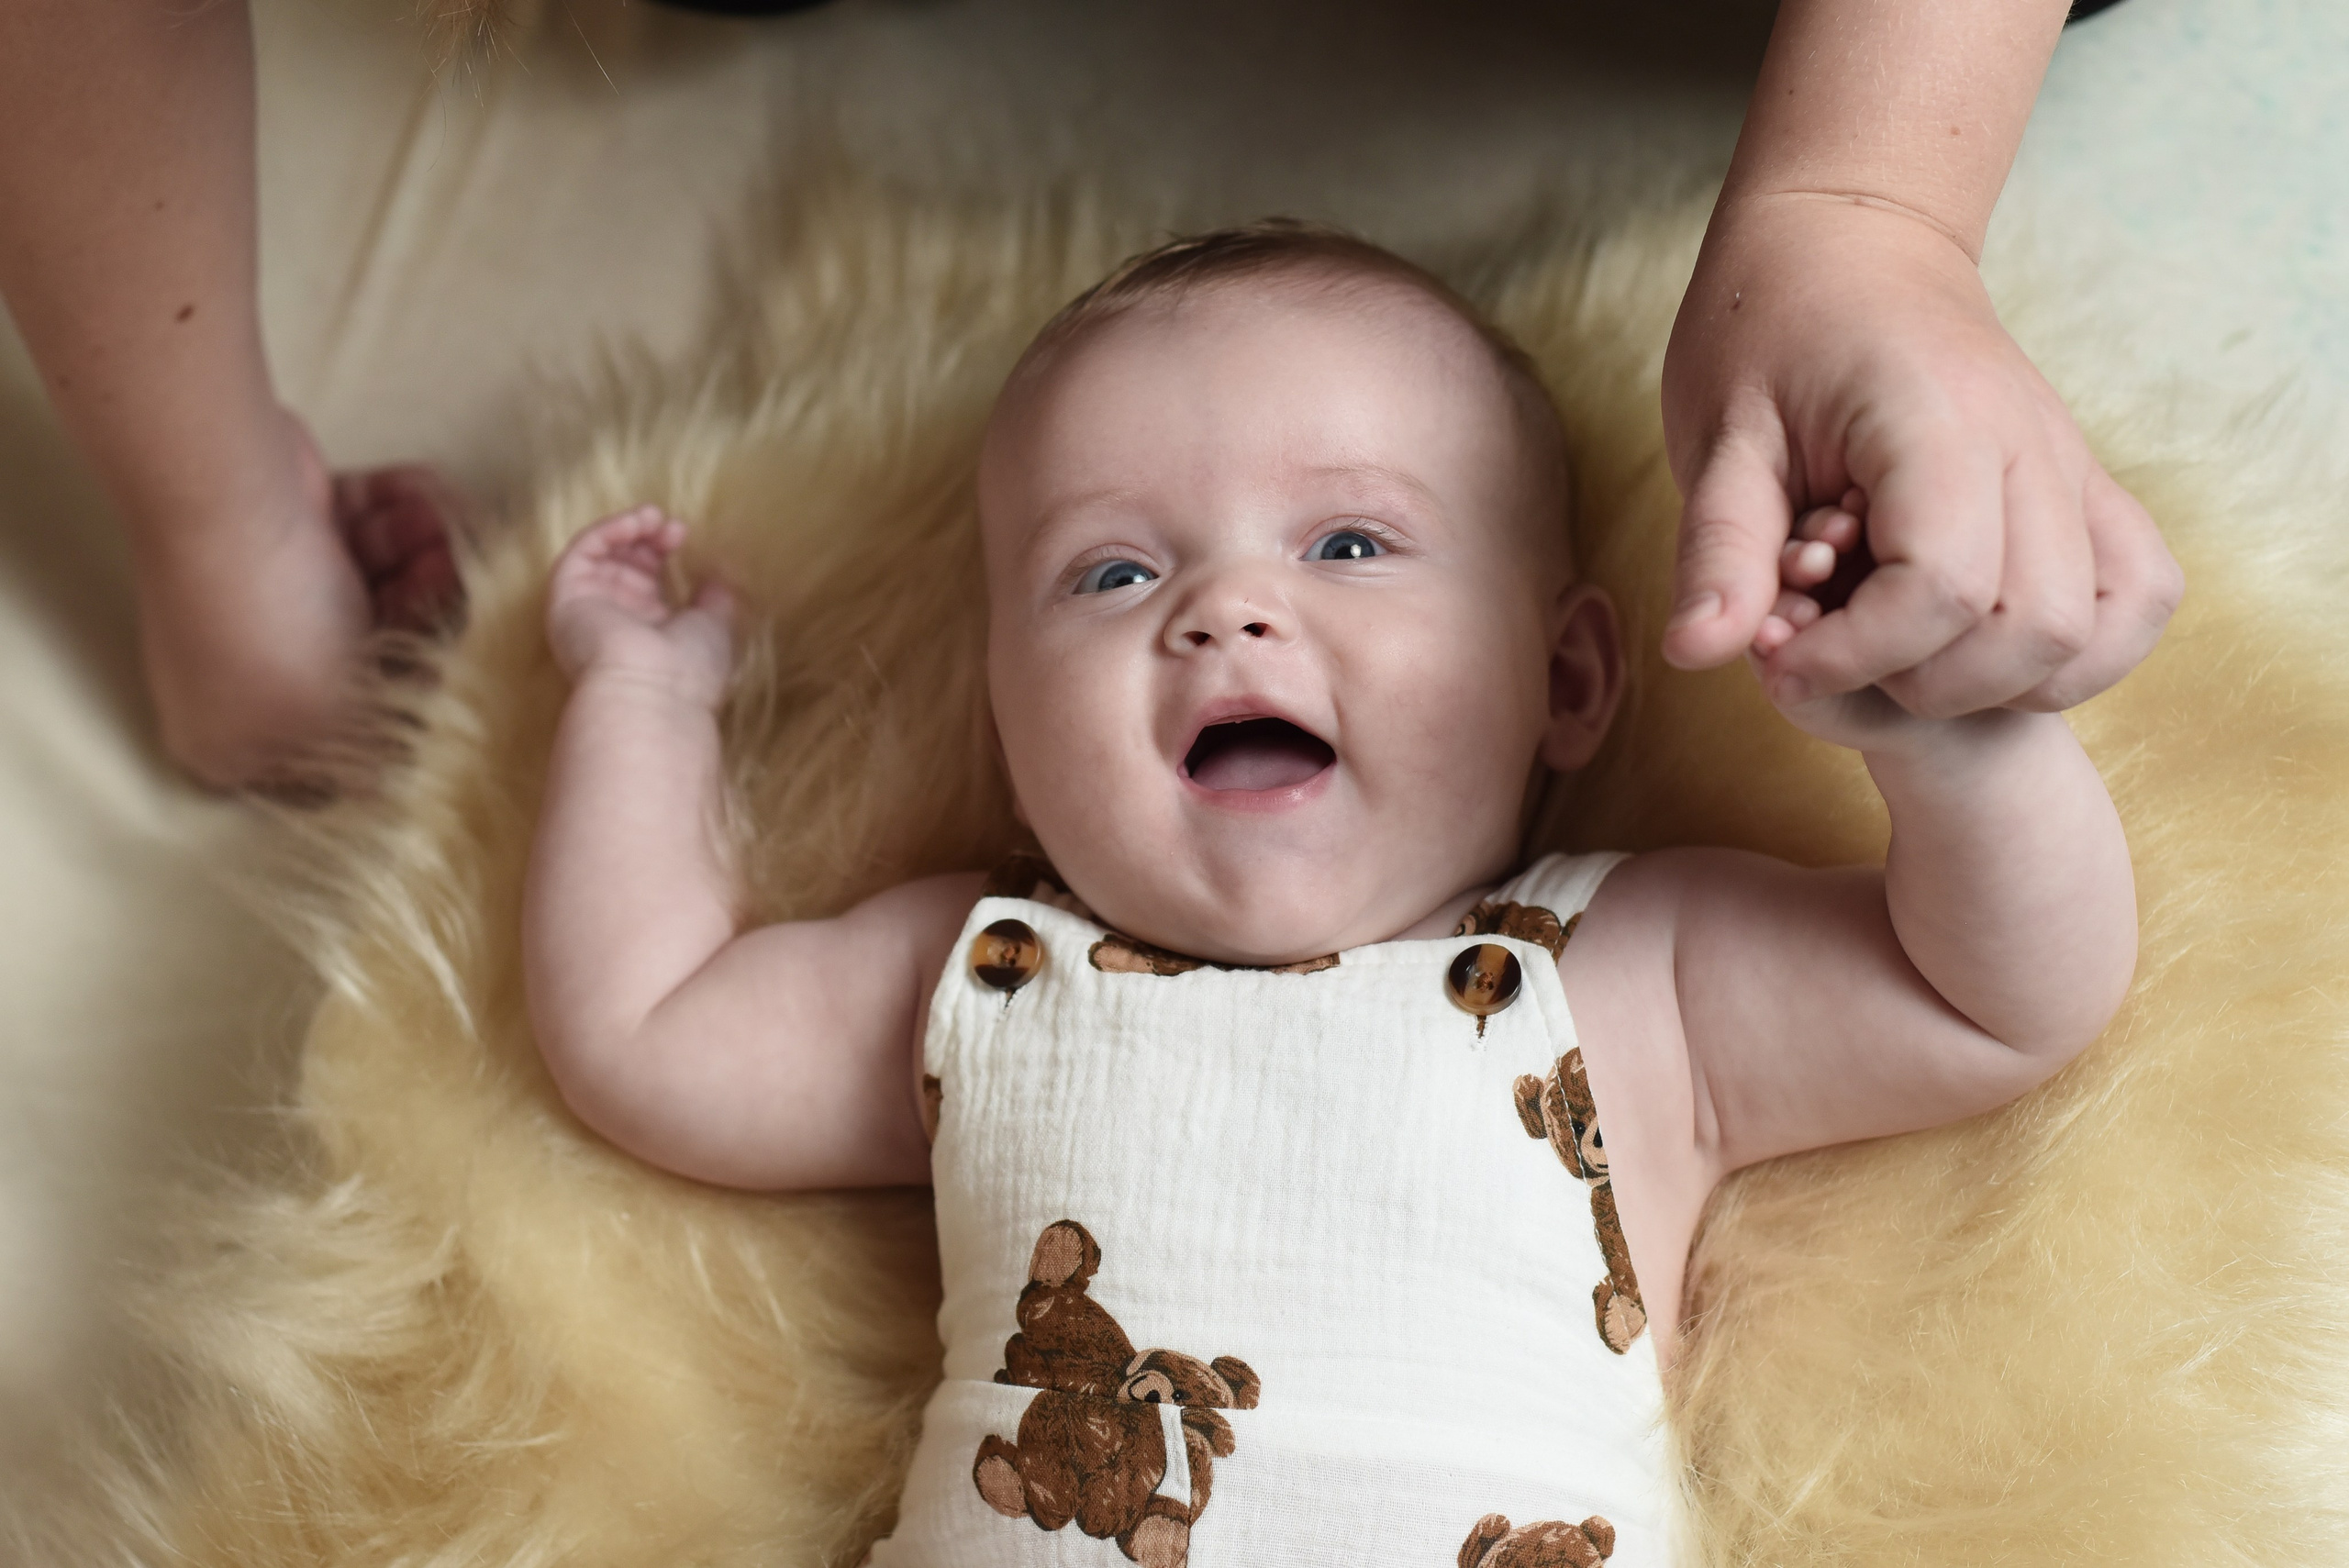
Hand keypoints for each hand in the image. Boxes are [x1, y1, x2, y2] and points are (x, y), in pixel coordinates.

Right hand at [546, 506, 735, 705]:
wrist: (652, 690)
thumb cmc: (690, 668)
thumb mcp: (715, 628)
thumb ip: (716, 599)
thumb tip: (718, 575)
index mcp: (649, 631)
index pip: (649, 580)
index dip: (665, 552)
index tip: (685, 536)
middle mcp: (616, 619)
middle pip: (624, 564)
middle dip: (649, 538)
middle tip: (673, 528)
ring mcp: (589, 608)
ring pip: (600, 555)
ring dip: (627, 529)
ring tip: (652, 517)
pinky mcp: (566, 596)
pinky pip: (580, 553)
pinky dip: (606, 531)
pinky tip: (634, 523)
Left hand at [1660, 194, 2183, 718]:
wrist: (1850, 242)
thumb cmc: (1770, 330)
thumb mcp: (1718, 434)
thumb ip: (1718, 547)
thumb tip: (1695, 652)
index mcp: (1938, 423)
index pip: (1941, 589)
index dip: (1852, 655)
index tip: (1774, 652)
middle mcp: (2033, 446)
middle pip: (2035, 630)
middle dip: (1921, 681)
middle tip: (1829, 650)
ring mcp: (2074, 466)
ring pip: (2095, 630)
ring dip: (1993, 680)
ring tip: (1893, 651)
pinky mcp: (2088, 486)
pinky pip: (2137, 596)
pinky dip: (2070, 654)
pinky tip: (1967, 644)